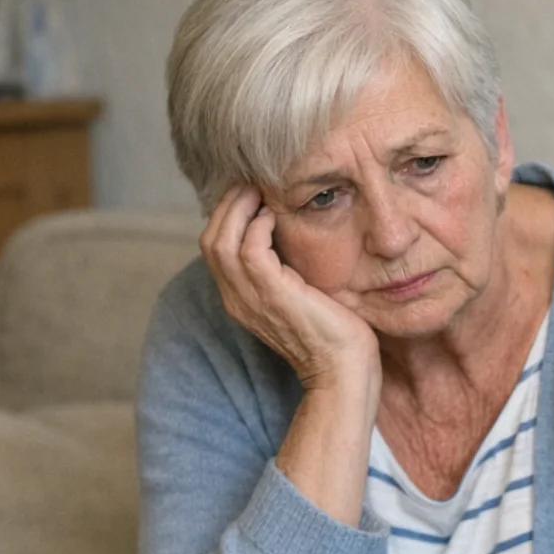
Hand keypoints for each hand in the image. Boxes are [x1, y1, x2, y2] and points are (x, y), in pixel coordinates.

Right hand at [200, 186, 378, 390]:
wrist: (344, 369)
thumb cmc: (333, 334)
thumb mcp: (301, 295)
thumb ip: (287, 270)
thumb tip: (291, 236)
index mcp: (241, 299)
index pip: (214, 248)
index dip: (227, 216)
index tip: (250, 193)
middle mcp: (237, 299)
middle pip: (209, 239)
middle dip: (227, 205)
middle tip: (251, 183)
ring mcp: (251, 298)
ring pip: (220, 240)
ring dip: (239, 208)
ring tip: (260, 191)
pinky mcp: (273, 294)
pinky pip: (248, 249)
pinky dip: (257, 226)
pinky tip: (275, 216)